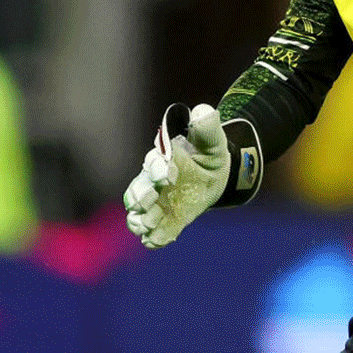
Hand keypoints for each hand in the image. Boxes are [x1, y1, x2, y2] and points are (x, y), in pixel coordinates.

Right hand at [123, 103, 229, 248]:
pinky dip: (154, 238)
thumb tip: (202, 112)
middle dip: (140, 196)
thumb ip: (207, 128)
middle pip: (136, 190)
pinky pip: (154, 233)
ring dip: (140, 221)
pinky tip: (159, 241)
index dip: (158, 168)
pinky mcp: (167, 221)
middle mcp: (153, 182)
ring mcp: (158, 204)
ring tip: (148, 225)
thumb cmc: (210, 154)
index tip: (170, 173)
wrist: (216, 177)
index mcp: (164, 159)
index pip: (153, 162)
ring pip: (137, 214)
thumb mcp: (213, 141)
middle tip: (150, 199)